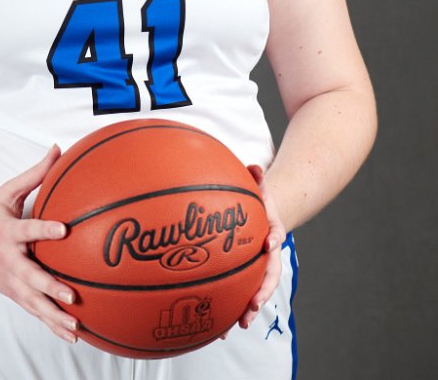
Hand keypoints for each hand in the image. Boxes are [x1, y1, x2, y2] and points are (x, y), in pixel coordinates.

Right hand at [0, 145, 77, 342]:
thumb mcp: (6, 192)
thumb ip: (35, 174)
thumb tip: (58, 149)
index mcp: (8, 232)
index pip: (28, 229)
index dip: (45, 230)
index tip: (63, 229)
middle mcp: (9, 260)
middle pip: (30, 276)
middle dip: (50, 287)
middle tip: (71, 294)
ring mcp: (10, 281)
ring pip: (33, 302)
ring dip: (53, 314)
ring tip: (75, 324)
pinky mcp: (14, 294)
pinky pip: (34, 311)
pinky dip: (51, 324)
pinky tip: (71, 334)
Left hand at [238, 164, 285, 328]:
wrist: (259, 213)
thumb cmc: (255, 199)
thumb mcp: (257, 186)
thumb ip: (256, 176)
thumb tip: (254, 165)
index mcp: (271, 231)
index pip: (276, 236)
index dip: (274, 240)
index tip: (270, 245)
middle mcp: (267, 254)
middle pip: (268, 275)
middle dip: (262, 291)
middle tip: (254, 304)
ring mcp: (257, 267)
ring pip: (255, 290)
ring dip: (248, 308)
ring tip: (238, 325)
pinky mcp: (244, 275)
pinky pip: (237, 292)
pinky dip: (228, 308)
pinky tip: (216, 326)